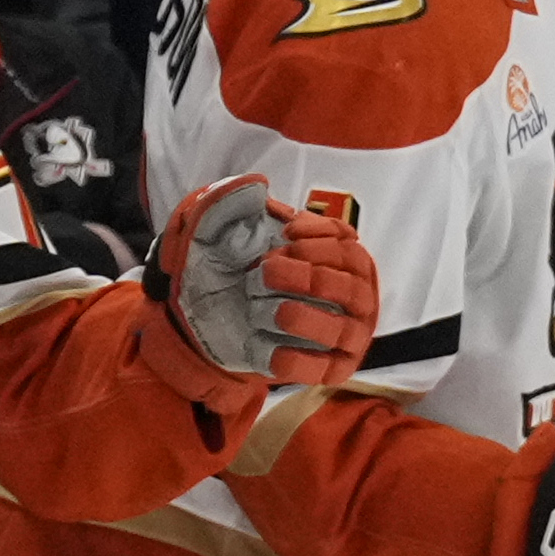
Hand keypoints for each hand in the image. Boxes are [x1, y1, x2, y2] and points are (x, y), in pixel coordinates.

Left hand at [138, 176, 374, 416]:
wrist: (202, 319)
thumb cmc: (227, 269)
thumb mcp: (222, 230)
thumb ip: (235, 203)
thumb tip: (255, 187)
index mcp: (340, 259)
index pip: (348, 246)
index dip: (321, 238)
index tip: (285, 236)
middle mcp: (352, 296)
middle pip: (349, 284)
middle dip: (309, 277)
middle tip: (265, 272)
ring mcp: (344, 334)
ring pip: (342, 327)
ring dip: (305, 317)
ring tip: (267, 311)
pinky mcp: (327, 367)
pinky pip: (325, 367)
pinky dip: (300, 359)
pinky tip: (270, 350)